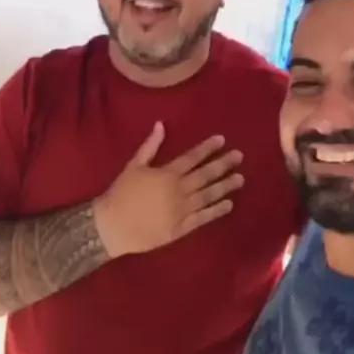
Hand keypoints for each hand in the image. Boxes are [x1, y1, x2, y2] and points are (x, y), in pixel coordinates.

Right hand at [92, 122, 243, 257]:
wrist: (112, 226)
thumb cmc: (121, 193)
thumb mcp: (133, 165)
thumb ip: (150, 146)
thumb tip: (161, 124)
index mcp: (167, 173)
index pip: (192, 157)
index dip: (207, 148)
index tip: (222, 140)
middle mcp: (178, 190)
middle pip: (205, 175)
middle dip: (223, 164)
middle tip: (240, 156)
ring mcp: (182, 210)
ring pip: (208, 195)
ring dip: (225, 186)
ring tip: (240, 178)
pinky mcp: (181, 228)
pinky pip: (203, 218)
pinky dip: (216, 211)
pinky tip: (229, 204)